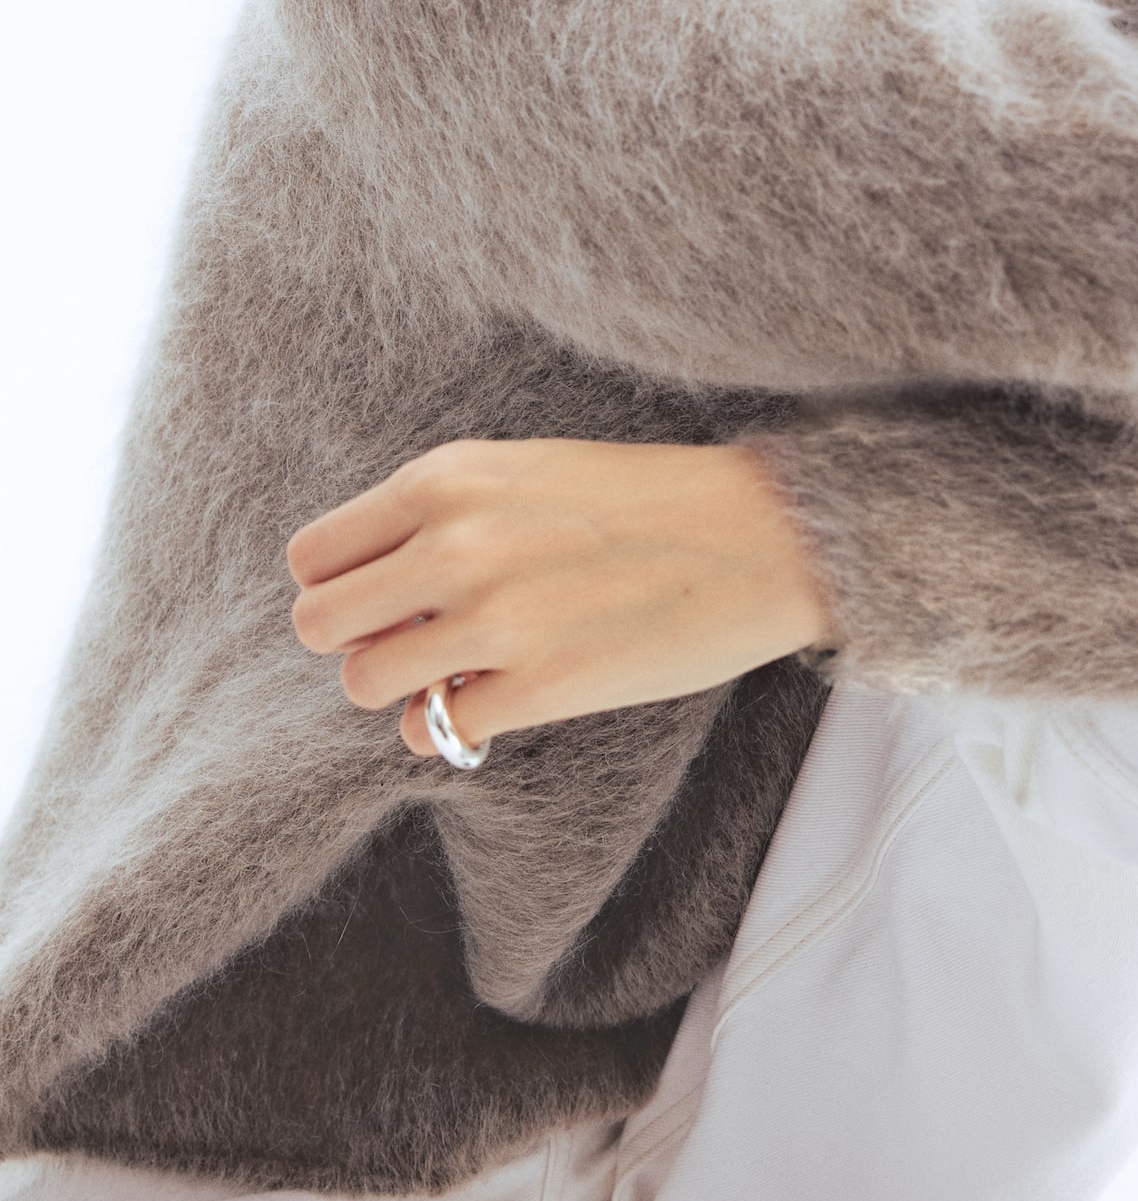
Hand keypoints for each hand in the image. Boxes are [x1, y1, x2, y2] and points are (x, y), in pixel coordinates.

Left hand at [287, 438, 837, 756]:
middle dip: (357, 640)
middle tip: (413, 639)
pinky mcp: (540, 687)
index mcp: (447, 478)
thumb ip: (441, 515)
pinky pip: (434, 729)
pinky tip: (498, 697)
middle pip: (318, 625)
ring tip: (459, 669)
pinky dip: (453, 724)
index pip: (313, 554)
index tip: (382, 597)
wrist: (761, 535)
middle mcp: (455, 544)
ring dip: (402, 687)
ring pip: (364, 683)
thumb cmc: (647, 498)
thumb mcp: (525, 471)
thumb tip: (372, 587)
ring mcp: (494, 619)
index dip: (340, 585)